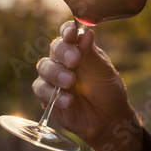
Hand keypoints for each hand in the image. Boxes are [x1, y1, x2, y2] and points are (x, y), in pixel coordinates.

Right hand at [33, 21, 142, 150]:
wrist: (108, 120)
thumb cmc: (108, 91)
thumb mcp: (103, 71)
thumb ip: (91, 54)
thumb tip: (87, 32)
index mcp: (78, 49)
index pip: (68, 34)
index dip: (67, 31)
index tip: (71, 33)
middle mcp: (63, 60)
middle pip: (54, 49)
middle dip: (63, 53)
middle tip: (75, 60)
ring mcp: (53, 77)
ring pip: (44, 68)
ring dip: (56, 74)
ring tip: (70, 82)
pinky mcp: (47, 96)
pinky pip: (41, 90)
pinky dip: (53, 95)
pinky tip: (69, 101)